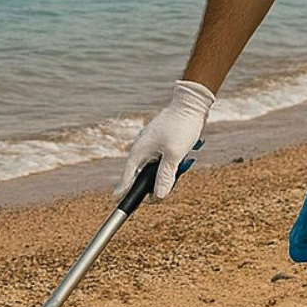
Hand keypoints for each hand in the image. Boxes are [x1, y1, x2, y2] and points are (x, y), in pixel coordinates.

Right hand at [118, 80, 214, 199]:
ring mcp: (151, 146)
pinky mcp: (161, 144)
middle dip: (159, 181)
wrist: (191, 104)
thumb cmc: (181, 127)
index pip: (128, 177)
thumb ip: (165, 176)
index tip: (115, 202)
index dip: (123, 192)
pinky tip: (186, 154)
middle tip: (175, 176)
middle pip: (144, 176)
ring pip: (157, 169)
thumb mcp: (174, 154)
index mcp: (139, 152)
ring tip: (184, 159)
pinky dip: (174, 162)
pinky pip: (164, 160)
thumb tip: (158, 196)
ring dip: (170, 170)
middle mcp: (142, 149)